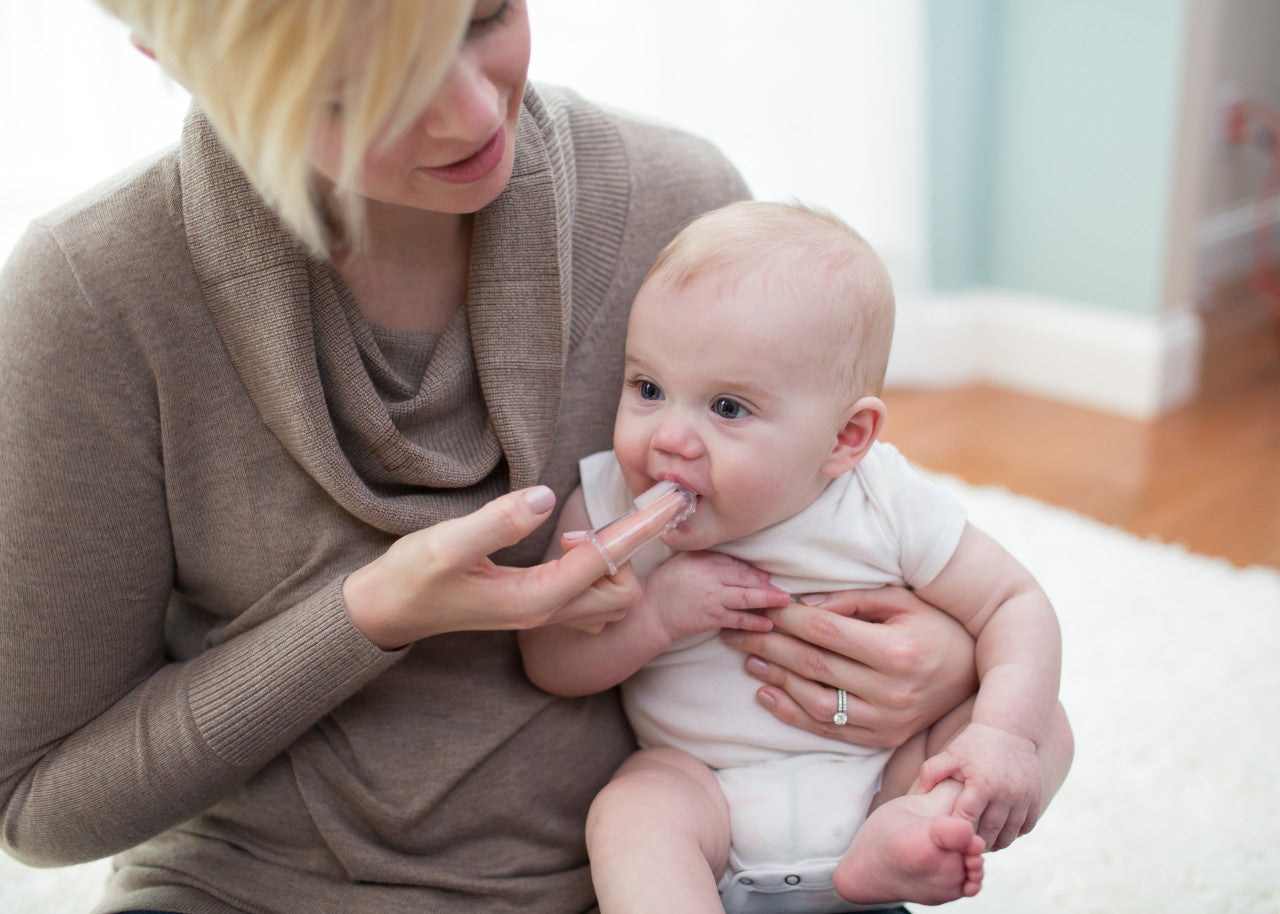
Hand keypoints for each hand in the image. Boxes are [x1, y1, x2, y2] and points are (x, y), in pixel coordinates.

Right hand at [343, 486, 630, 648]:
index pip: (606, 559)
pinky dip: (600, 571)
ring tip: (574, 534)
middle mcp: (548, 613)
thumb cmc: (413, 576)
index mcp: (536, 599)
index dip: (642, 526)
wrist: (389, 611)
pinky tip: (573, 547)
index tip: (673, 500)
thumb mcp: (447, 543)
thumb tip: (545, 498)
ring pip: (611, 598)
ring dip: (612, 563)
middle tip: (587, 520)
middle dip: (627, 551)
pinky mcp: (537, 608)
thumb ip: (498, 521)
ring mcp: (544, 615)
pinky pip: (591, 598)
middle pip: (623, 591)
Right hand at [640, 552, 788, 642]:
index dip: (754, 571)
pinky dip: (753, 622)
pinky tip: (766, 624)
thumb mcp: (685, 561)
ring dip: (767, 600)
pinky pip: (737, 620)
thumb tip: (735, 562)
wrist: (651, 610)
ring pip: (746, 598)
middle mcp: (711, 578)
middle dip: (766, 585)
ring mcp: (712, 599)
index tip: (767, 575)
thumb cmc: (666, 583)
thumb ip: (709, 558)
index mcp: (705, 562)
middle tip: (784, 590)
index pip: (735, 564)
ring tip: (784, 603)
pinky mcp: (711, 619)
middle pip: (745, 580)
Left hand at [719, 586, 977, 747]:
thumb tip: (803, 606)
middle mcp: (893, 691)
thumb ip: (853, 600)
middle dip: (767, 645)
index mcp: (898, 651)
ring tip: (747, 660)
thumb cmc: (935, 626)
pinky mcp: (883, 739)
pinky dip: (793, 714)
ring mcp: (888, 721)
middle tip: (734, 631)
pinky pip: (829, 730)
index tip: (758, 606)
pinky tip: (767, 694)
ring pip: (816, 702)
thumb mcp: (902, 601)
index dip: (786, 618)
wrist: (976, 673)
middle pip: (814, 666)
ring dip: (775, 680)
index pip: (826, 633)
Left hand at [918, 721, 1042, 850]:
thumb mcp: (950, 754)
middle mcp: (1006, 794)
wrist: (1010, 729)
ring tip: (981, 843)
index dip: (957, 829)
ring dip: (995, 842)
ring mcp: (1024, 797)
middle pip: (989, 832)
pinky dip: (1014, 834)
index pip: (967, 819)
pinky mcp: (1036, 797)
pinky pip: (1027, 826)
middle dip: (975, 842)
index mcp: (983, 784)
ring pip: (1009, 834)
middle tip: (963, 846)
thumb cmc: (975, 742)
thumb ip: (931, 772)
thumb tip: (918, 793)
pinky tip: (1001, 833)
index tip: (949, 834)